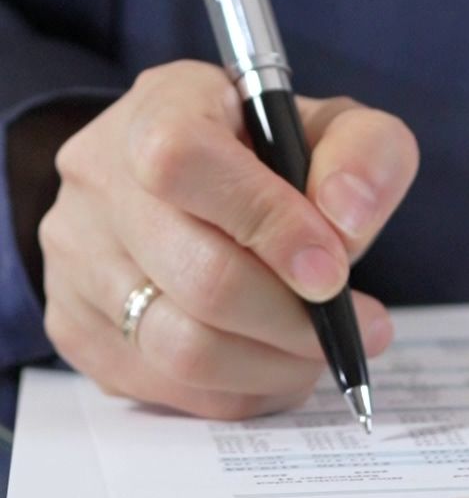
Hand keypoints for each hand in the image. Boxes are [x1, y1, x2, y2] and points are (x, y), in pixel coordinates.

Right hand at [40, 63, 415, 416]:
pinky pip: (169, 388)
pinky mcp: (76, 327)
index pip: (183, 161)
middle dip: (295, 318)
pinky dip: (241, 391)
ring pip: (181, 349)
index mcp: (160, 107)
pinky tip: (273, 363)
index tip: (333, 270)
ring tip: (318, 349)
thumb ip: (364, 153)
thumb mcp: (331, 129)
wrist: (182, 188)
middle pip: (198, 277)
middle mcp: (99, 179)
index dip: (267, 223)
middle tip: (356, 327)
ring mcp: (75, 258)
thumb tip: (347, 220)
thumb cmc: (264, 158)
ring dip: (274, 365)